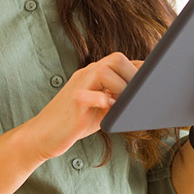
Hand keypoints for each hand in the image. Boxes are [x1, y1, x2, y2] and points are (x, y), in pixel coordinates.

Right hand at [18, 51, 141, 161]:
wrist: (42, 135)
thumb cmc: (74, 122)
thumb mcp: (101, 108)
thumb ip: (117, 99)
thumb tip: (144, 98)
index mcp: (94, 74)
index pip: (122, 61)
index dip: (140, 70)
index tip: (151, 84)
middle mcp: (86, 74)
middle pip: (116, 58)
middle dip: (133, 76)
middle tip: (137, 97)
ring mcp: (78, 86)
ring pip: (105, 70)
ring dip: (121, 88)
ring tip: (123, 105)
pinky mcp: (73, 102)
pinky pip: (89, 95)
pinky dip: (103, 100)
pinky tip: (108, 110)